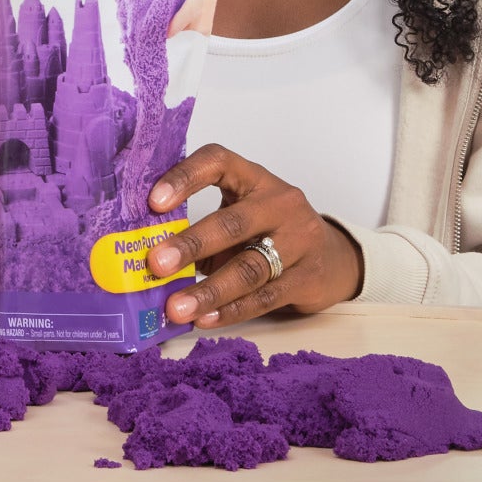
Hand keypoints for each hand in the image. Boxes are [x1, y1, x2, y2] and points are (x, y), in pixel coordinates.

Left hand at [142, 144, 362, 328]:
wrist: (333, 258)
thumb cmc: (270, 233)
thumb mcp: (240, 219)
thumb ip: (201, 233)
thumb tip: (149, 259)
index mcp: (255, 178)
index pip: (219, 162)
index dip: (185, 178)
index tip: (154, 202)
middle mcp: (280, 203)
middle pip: (233, 222)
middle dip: (191, 244)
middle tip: (156, 264)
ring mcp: (300, 239)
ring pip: (250, 267)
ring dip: (209, 290)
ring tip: (176, 307)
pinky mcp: (309, 277)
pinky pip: (265, 297)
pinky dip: (232, 310)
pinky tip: (206, 318)